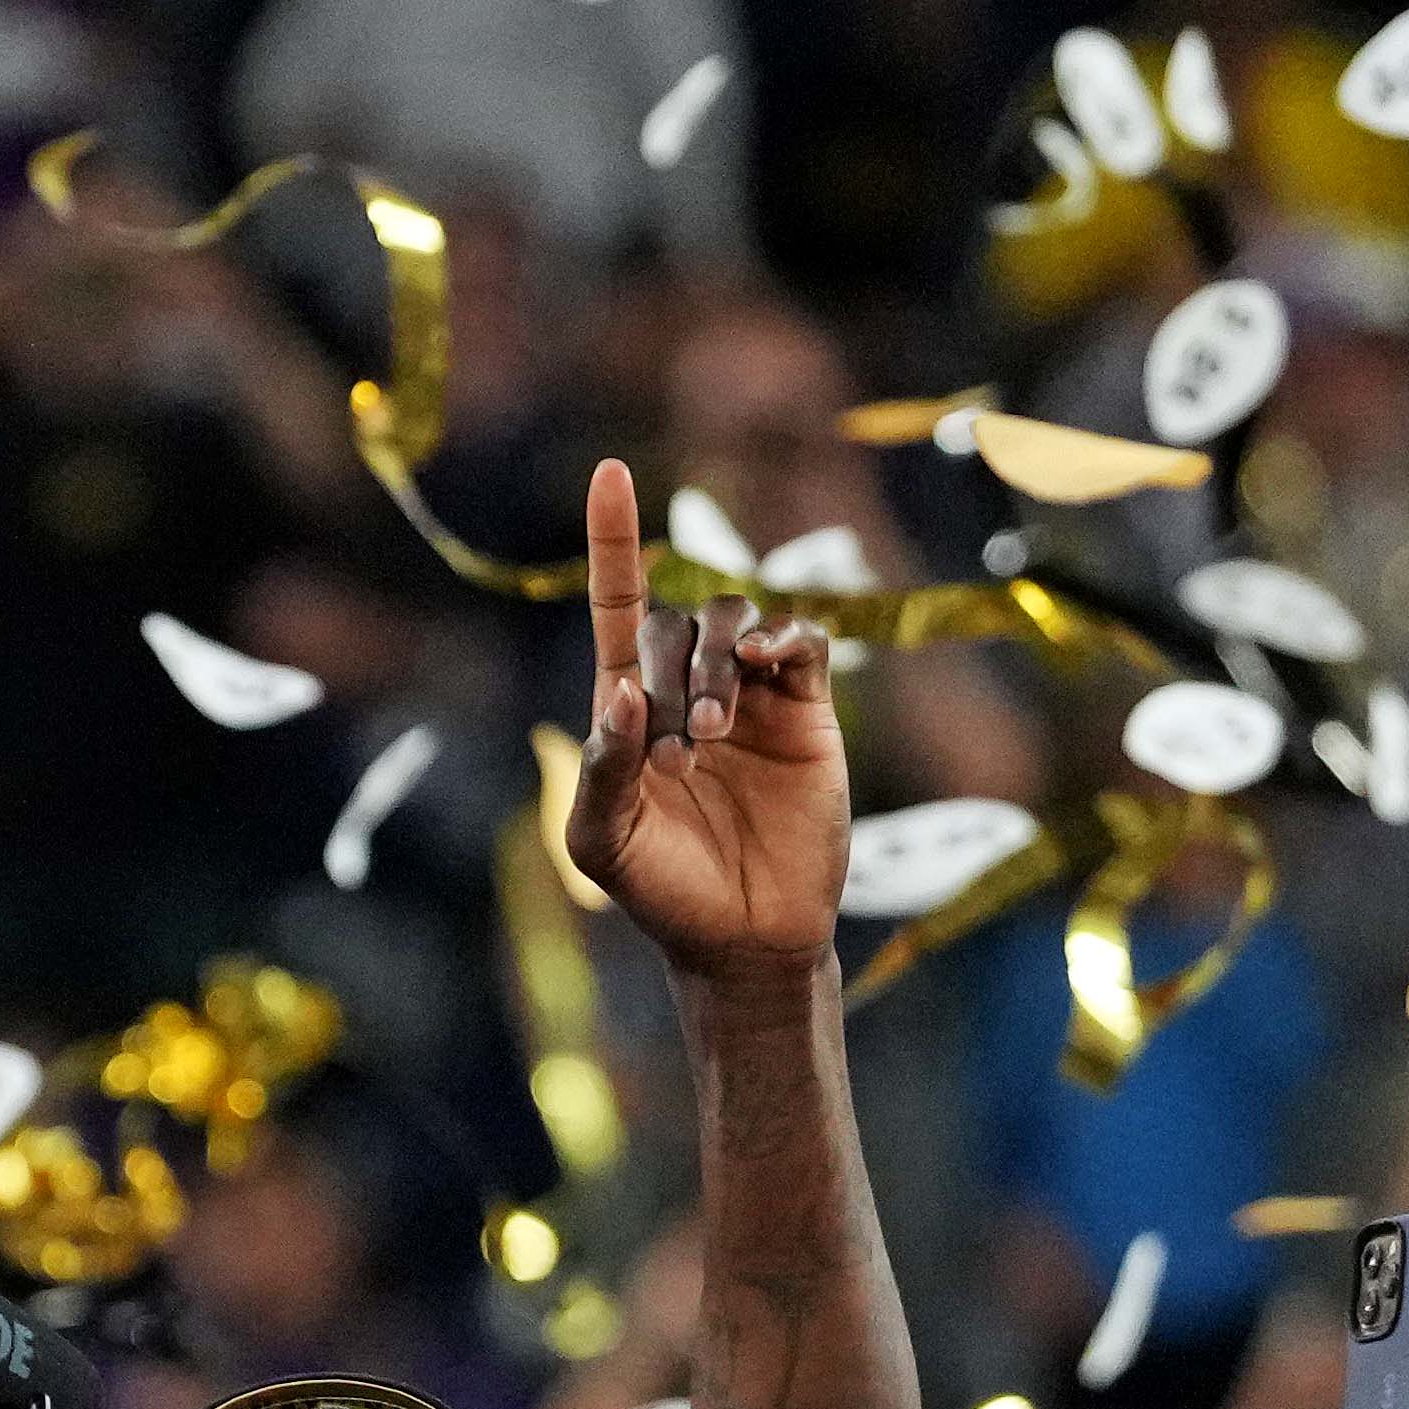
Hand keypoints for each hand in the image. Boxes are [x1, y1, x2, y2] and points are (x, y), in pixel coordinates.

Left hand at [564, 459, 844, 974]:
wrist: (744, 936)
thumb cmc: (662, 891)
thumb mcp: (602, 840)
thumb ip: (601, 766)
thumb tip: (622, 691)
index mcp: (628, 707)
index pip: (619, 602)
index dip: (613, 539)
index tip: (608, 472)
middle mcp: (688, 687)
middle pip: (676, 622)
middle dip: (669, 675)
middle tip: (680, 753)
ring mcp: (751, 693)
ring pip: (734, 623)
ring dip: (717, 666)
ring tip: (713, 737)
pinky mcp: (807, 708)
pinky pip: (800, 640)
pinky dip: (783, 639)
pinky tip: (768, 667)